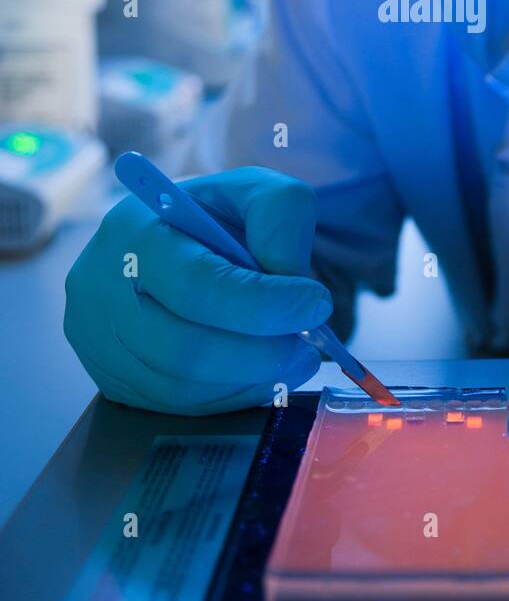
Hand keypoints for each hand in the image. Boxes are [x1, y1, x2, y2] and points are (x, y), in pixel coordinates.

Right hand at [65, 167, 331, 414]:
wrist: (179, 247)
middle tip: (308, 344)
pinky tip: (260, 373)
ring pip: (181, 386)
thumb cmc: (217, 219)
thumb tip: (288, 276)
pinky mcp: (112, 381)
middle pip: (183, 347)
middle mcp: (100, 288)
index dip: (264, 304)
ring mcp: (99, 341)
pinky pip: (177, 408)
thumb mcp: (255, 191)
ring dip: (252, 379)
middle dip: (261, 353)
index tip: (316, 303)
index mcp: (133, 229)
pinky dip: (230, 396)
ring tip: (295, 357)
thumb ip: (280, 215)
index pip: (196, 283)